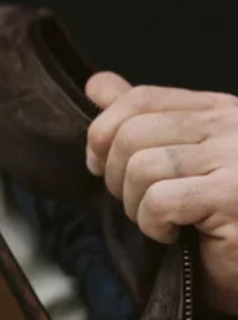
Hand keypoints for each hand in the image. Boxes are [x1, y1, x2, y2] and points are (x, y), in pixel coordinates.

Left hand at [86, 71, 237, 313]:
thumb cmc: (221, 218)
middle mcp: (230, 126)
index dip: (103, 131)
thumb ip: (142, 119)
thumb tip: (97, 85)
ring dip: (134, 203)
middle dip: (113, 175)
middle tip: (134, 202)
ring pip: (141, 167)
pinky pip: (160, 200)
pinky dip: (153, 223)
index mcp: (217, 111)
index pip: (140, 99)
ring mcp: (235, 159)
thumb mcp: (182, 158)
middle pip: (131, 133)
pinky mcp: (232, 197)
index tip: (96, 163)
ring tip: (158, 220)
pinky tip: (173, 234)